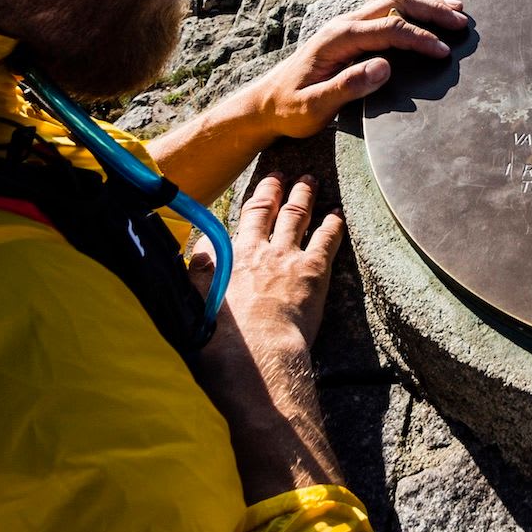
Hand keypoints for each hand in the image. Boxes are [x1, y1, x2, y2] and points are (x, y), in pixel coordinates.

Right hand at [197, 171, 341, 350]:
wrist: (255, 355)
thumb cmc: (221, 341)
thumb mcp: (193, 303)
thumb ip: (199, 272)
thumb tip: (201, 249)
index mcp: (231, 257)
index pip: (244, 218)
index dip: (256, 199)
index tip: (262, 188)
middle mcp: (260, 250)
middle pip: (270, 209)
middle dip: (277, 189)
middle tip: (283, 176)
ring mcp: (288, 257)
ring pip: (298, 215)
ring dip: (305, 195)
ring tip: (311, 181)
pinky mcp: (313, 271)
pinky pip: (326, 238)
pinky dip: (333, 223)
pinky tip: (338, 214)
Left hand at [253, 0, 467, 139]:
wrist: (266, 102)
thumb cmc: (289, 108)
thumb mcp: (314, 107)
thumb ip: (348, 86)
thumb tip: (385, 67)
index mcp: (338, 38)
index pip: (388, 30)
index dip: (419, 38)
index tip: (444, 52)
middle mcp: (344, 23)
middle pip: (395, 5)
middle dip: (432, 12)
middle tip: (462, 23)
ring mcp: (347, 24)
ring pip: (393, 1)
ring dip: (426, 4)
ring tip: (457, 10)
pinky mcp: (350, 31)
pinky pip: (385, 7)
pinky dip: (410, 1)